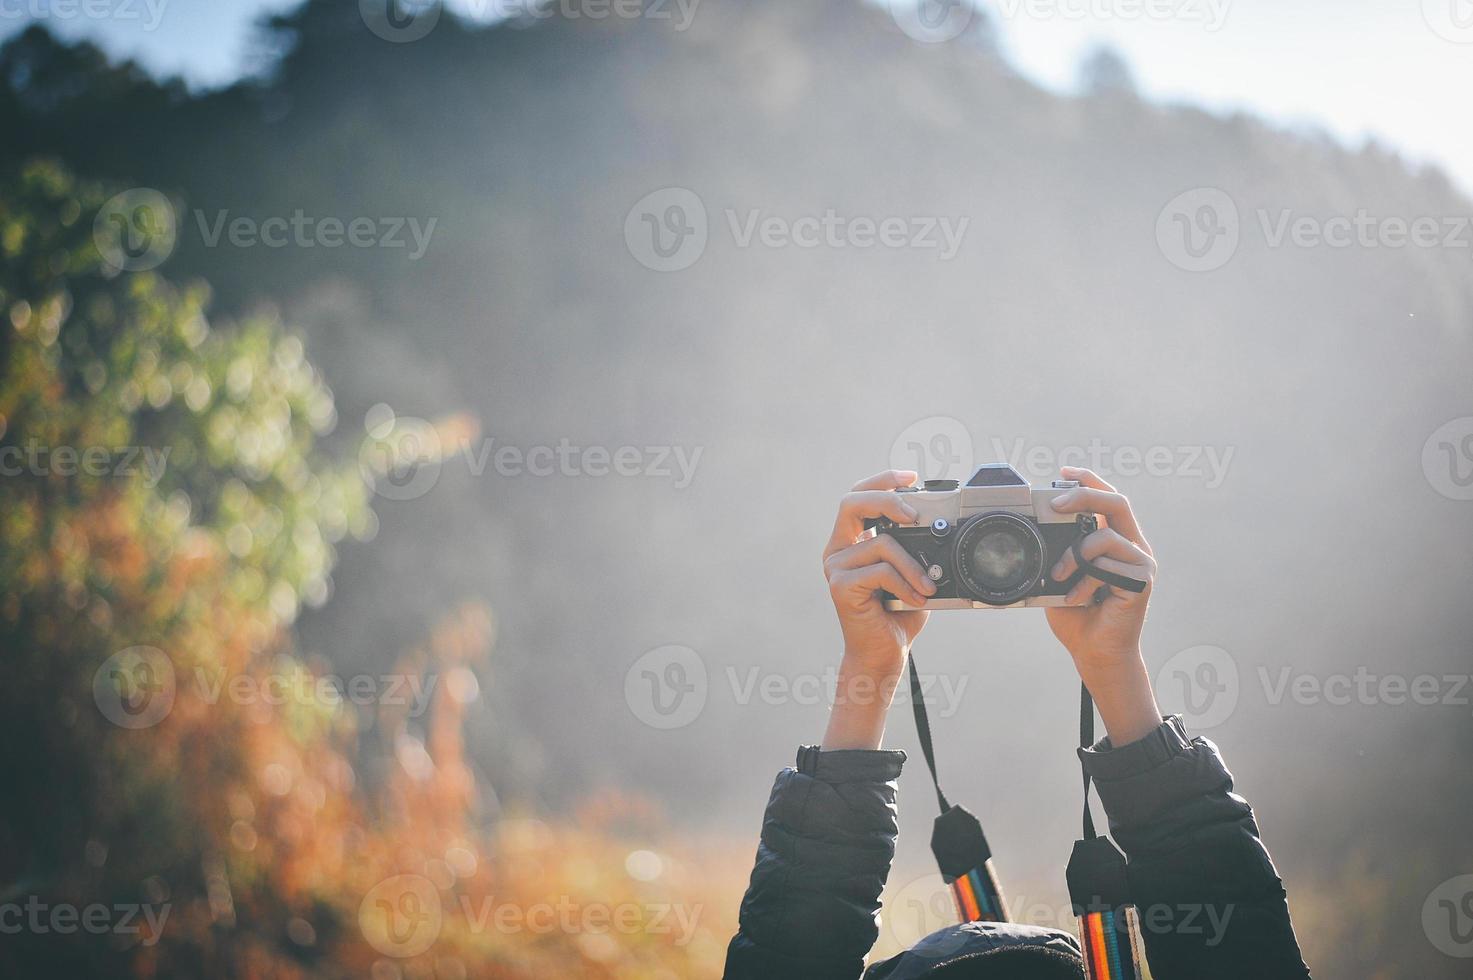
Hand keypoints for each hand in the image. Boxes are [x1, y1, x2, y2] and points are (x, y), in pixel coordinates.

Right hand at [820, 470, 936, 747]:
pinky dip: (906, 583)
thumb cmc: (899, 614)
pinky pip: (880, 571)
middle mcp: (837, 550)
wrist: (884, 654)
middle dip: (887, 500)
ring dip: (912, 564)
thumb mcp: (911, 573)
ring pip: (880, 543)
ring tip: (928, 585)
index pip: (858, 496)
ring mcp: (835, 568)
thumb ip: (914, 548)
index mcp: (851, 541)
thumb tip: (938, 525)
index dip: (882, 480)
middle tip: (914, 516)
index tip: (910, 476)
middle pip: (851, 502)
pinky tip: (917, 600)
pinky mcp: (840, 587)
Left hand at [1044, 467, 1161, 743]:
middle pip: (1117, 502)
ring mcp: (1140, 563)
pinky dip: (1085, 578)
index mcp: (1115, 540)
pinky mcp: (1141, 581)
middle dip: (1084, 495)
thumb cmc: (1077, 615)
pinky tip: (1077, 597)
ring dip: (1074, 553)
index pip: (1107, 499)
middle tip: (1054, 502)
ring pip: (1107, 534)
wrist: (1094, 653)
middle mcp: (1133, 546)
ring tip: (1058, 575)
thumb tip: (1038, 526)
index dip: (1088, 481)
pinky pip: (1109, 564)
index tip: (1064, 471)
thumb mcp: (1060, 575)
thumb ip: (1059, 551)